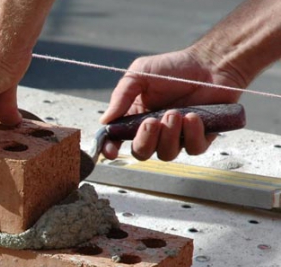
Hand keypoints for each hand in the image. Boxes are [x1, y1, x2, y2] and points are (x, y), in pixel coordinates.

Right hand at [100, 49, 242, 160]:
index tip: (112, 150)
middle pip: (141, 152)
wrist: (211, 62)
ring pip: (166, 154)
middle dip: (145, 140)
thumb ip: (121, 96)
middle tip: (152, 121)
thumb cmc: (174, 67)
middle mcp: (155, 131)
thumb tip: (105, 120)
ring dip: (169, 135)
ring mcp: (177, 136)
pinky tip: (193, 116)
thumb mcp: (140, 74)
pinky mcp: (200, 137)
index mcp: (135, 118)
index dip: (112, 148)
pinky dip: (192, 134)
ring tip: (176, 113)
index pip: (118, 140)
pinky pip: (193, 149)